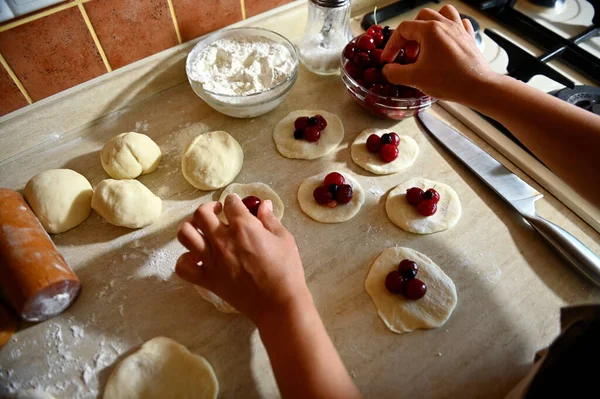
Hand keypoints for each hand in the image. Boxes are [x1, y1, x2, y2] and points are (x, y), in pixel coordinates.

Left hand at [176, 194, 309, 326]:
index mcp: (244, 227)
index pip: (231, 203)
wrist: (278, 303)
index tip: (236, 204)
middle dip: (210, 208)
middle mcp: (222, 240)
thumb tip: (264, 204)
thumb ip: (270, 219)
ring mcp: (211, 260)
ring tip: (202, 231)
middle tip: (218, 213)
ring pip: (185, 234)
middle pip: (202, 213)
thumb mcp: (284, 239)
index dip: (234, 200)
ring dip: (192, 228)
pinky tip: (197, 257)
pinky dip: (185, 260)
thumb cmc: (286, 270)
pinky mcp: (207, 279)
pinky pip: (183, 266)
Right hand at [381, 5, 496, 102]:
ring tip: (425, 41)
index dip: (392, 46)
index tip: (389, 60)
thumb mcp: (415, 79)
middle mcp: (445, 24)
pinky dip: (449, 29)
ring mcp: (459, 29)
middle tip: (408, 55)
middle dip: (409, 36)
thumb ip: (395, 73)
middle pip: (420, 17)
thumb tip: (387, 70)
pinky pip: (459, 23)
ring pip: (442, 13)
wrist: (478, 87)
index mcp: (430, 30)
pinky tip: (445, 41)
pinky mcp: (468, 38)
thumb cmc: (449, 80)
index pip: (403, 29)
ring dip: (430, 24)